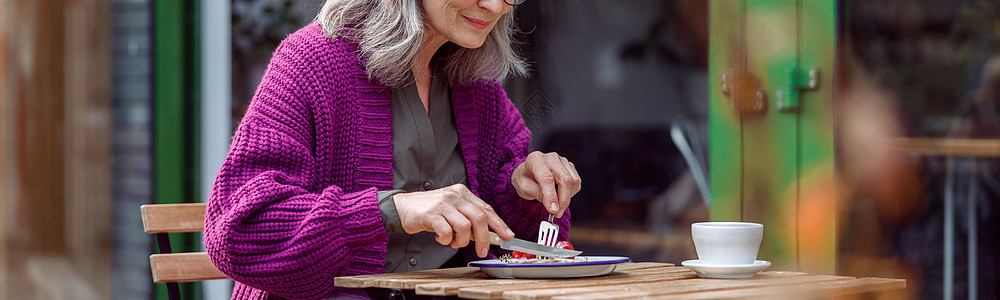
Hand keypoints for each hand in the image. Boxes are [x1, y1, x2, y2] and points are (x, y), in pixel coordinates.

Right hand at [394, 184, 514, 257]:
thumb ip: (468, 218)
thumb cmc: (430, 211)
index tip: (508, 236)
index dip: (499, 224)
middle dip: (484, 238)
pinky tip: (441, 238)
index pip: (486, 209)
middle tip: (482, 251)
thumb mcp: (452, 209)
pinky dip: (446, 240)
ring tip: (453, 242)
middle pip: (479, 218)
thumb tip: (488, 235)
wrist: (403, 207)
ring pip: (464, 227)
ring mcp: (442, 204)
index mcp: (462, 192)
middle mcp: (454, 196)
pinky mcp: (430, 214)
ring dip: (461, 241)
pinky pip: (446, 232)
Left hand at [511, 151, 580, 217]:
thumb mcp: (524, 188)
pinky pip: (576, 183)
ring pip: (573, 182)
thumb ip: (537, 194)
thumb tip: (553, 206)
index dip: (551, 196)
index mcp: (536, 160)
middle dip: (563, 200)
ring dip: (567, 198)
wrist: (528, 173)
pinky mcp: (570, 167)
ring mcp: (562, 161)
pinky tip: (560, 196)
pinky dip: (570, 193)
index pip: (547, 178)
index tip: (553, 210)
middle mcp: (551, 157)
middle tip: (556, 213)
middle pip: (565, 180)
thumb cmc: (525, 179)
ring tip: (556, 204)